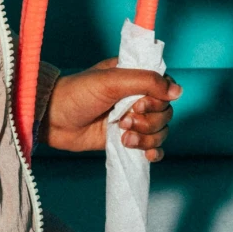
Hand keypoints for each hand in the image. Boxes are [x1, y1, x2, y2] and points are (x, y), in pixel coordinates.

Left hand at [42, 62, 181, 158]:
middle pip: (165, 113)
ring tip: (123, 137)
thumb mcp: (111, 80)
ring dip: (146, 137)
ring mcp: (132, 119)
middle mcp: (137, 97)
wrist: (54, 119)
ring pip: (160, 131)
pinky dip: (152, 151)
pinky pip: (152, 147)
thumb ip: (146, 81)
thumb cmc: (77, 93)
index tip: (138, 104)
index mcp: (135, 76)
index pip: (165, 87)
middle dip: (148, 121)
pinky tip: (144, 154)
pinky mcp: (125, 139)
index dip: (158, 100)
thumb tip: (177, 91)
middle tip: (124, 121)